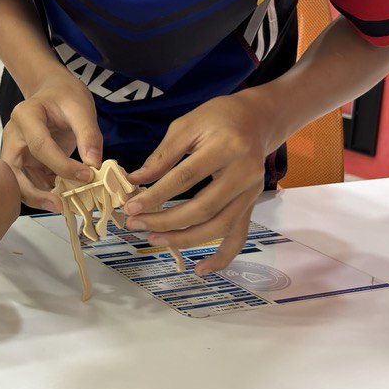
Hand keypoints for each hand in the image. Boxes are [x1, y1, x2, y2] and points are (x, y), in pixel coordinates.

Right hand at [0, 71, 102, 210]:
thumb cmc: (65, 96)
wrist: (53, 92)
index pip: (40, 146)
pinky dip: (46, 193)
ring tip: (65, 205)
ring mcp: (16, 151)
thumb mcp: (81, 108)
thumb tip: (94, 165)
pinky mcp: (24, 162)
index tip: (87, 176)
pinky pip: (31, 183)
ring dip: (40, 197)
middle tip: (59, 206)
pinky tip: (65, 197)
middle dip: (34, 193)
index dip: (63, 165)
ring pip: (19, 182)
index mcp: (25, 116)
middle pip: (14, 171)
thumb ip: (89, 134)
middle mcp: (13, 136)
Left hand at [124, 90, 273, 275]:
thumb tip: (135, 181)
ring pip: (218, 226)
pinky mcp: (250, 205)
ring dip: (185, 239)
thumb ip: (162, 155)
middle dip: (165, 220)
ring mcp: (250, 193)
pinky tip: (200, 269)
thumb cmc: (217, 118)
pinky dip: (222, 257)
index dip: (156, 195)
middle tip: (136, 224)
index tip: (131, 206)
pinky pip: (238, 237)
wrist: (257, 119)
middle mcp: (244, 173)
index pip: (185, 178)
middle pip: (202, 208)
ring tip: (154, 240)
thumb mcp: (186, 126)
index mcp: (226, 147)